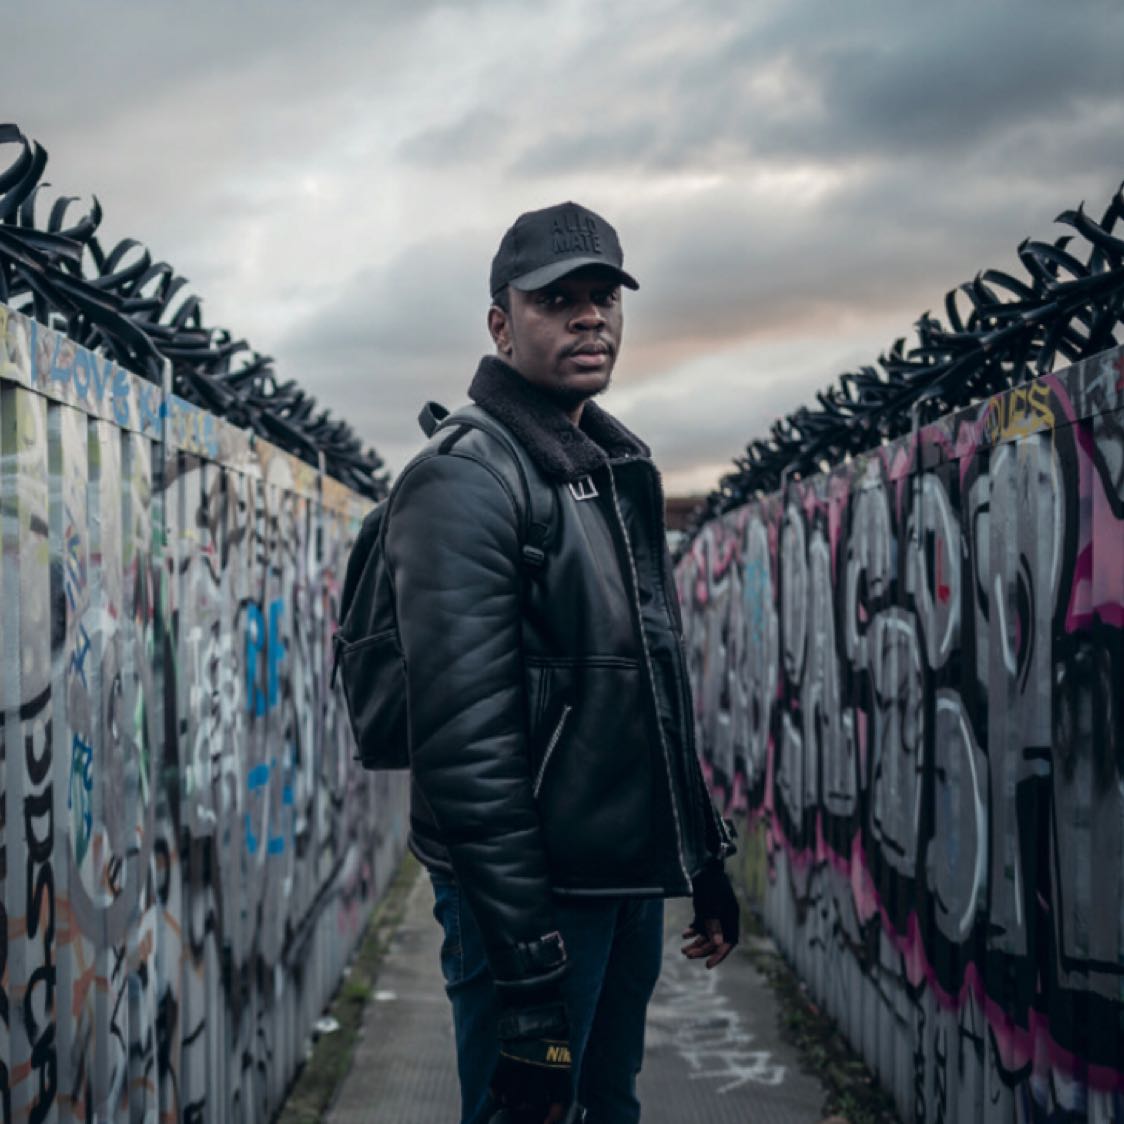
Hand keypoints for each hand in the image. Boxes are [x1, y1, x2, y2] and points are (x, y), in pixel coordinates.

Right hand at [491, 999, 572, 1123]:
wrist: (533, 996)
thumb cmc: (552, 1015)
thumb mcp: (563, 1038)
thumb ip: (560, 1060)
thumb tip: (557, 1080)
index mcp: (559, 1067)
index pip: (559, 1102)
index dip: (553, 1115)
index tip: (548, 1121)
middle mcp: (541, 1072)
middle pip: (533, 1104)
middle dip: (529, 1108)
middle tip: (525, 1107)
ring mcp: (521, 1067)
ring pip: (513, 1098)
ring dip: (512, 1101)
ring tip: (511, 1100)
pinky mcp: (504, 1059)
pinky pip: (497, 1084)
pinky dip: (497, 1091)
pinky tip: (497, 1094)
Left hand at [681, 862, 738, 968]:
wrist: (702, 864)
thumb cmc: (709, 882)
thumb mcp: (711, 903)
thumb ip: (714, 923)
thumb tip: (717, 943)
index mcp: (731, 916)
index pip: (729, 941)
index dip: (720, 954)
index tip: (708, 964)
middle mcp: (724, 917)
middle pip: (715, 940)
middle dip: (702, 949)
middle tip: (687, 955)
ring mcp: (715, 913)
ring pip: (707, 934)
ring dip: (696, 942)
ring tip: (683, 950)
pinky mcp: (705, 909)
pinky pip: (701, 925)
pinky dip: (693, 930)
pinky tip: (685, 934)